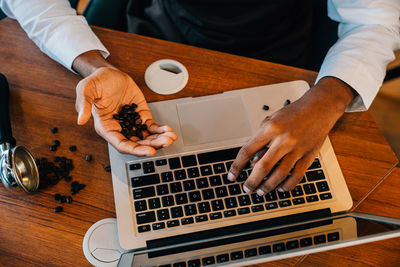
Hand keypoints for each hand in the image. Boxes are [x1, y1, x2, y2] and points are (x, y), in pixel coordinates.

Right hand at [73, 50, 176, 155]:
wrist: (109, 73)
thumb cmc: (96, 82)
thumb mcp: (86, 89)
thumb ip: (84, 104)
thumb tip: (80, 120)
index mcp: (105, 127)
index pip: (121, 144)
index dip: (135, 149)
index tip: (149, 151)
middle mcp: (119, 128)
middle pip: (137, 143)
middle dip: (152, 145)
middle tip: (165, 142)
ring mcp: (131, 123)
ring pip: (146, 138)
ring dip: (159, 140)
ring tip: (170, 137)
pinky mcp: (141, 116)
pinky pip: (151, 127)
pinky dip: (160, 130)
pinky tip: (168, 130)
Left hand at [227, 77, 354, 194]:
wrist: (319, 107)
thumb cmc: (293, 113)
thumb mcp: (271, 121)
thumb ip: (261, 141)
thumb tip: (252, 163)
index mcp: (271, 128)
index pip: (248, 151)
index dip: (237, 166)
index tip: (232, 175)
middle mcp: (284, 139)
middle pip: (263, 166)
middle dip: (252, 181)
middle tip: (247, 189)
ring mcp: (297, 148)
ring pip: (280, 174)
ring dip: (268, 186)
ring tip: (261, 191)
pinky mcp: (309, 155)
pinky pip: (297, 175)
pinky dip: (287, 185)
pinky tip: (281, 189)